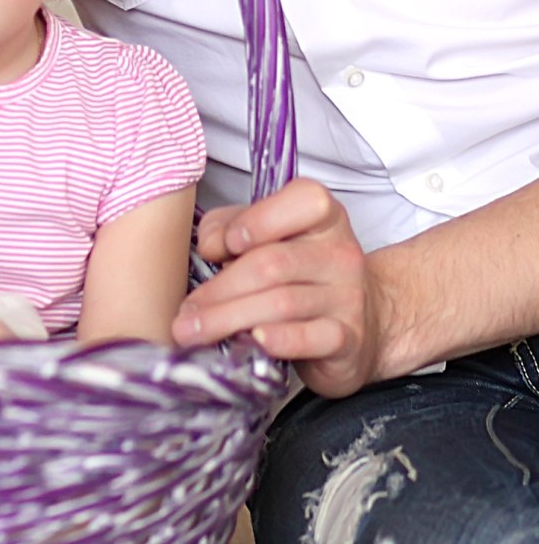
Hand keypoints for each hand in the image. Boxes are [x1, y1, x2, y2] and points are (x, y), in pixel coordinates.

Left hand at [172, 179, 380, 395]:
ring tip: (193, 331)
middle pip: (272, 264)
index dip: (255, 221)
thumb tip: (208, 244)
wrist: (359, 326)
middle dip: (219, 289)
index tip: (219, 246)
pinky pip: (314, 337)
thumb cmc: (298, 275)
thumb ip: (228, 226)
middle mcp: (340, 253)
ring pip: (282, 302)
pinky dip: (281, 340)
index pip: (302, 202)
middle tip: (184, 312)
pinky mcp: (349, 339)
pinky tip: (255, 341)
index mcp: (322, 217)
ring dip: (229, 318)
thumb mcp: (263, 237)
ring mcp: (348, 297)